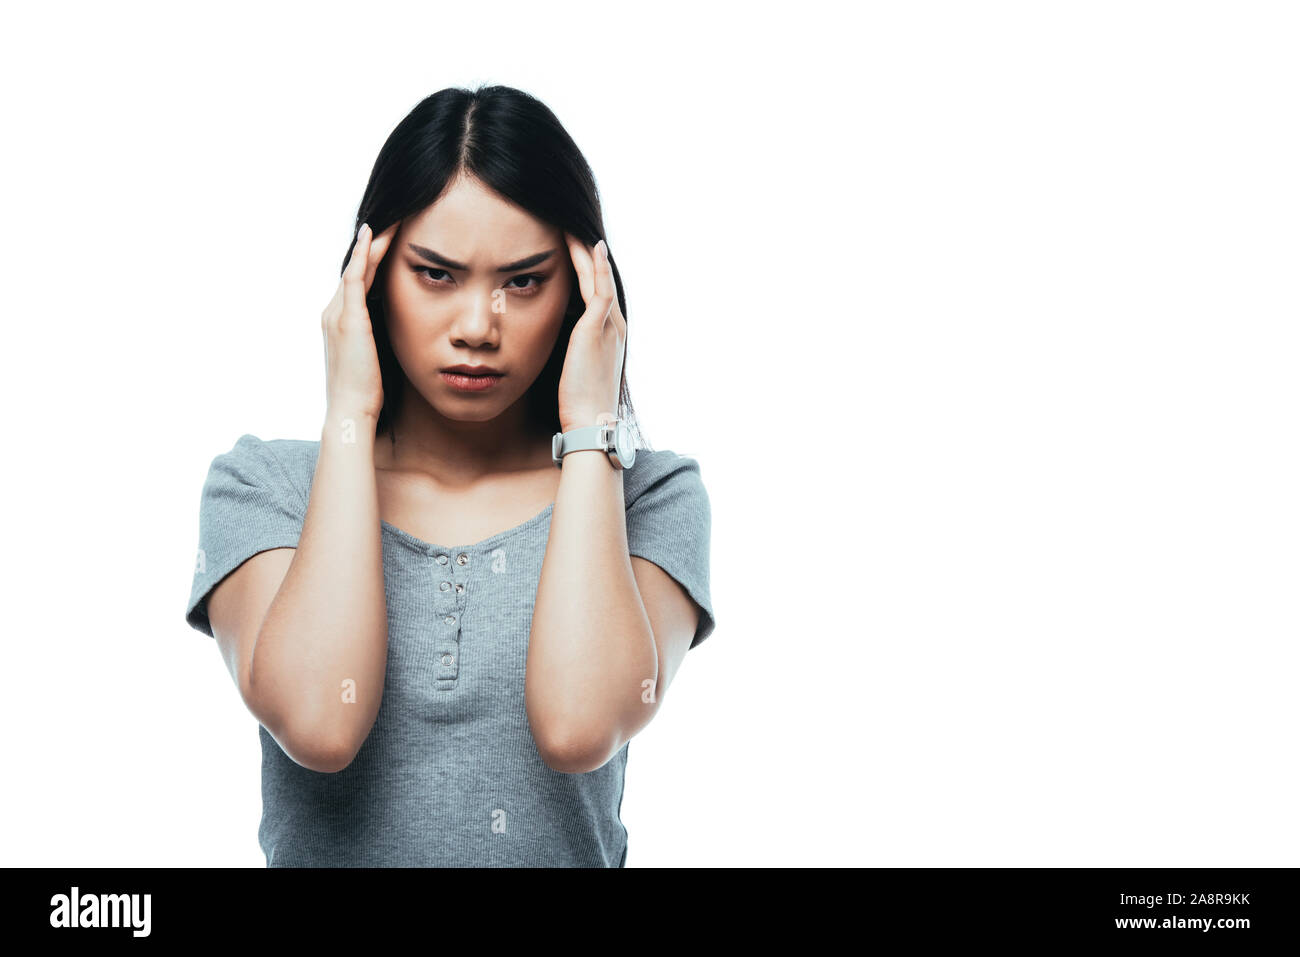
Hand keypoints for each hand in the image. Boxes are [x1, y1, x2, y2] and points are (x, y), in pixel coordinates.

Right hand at [321, 221, 397, 420]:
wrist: (352, 411)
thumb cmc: (368, 392)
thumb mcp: (377, 357)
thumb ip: (383, 337)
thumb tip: (405, 327)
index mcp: (340, 321)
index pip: (357, 280)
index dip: (372, 258)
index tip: (391, 238)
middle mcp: (333, 312)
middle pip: (354, 267)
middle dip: (372, 243)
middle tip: (393, 217)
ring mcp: (338, 314)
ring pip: (355, 266)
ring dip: (372, 241)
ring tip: (391, 218)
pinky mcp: (349, 319)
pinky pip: (355, 277)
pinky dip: (364, 254)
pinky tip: (374, 235)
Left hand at [557, 234, 625, 432]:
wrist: (591, 424)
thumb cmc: (578, 406)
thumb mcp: (573, 371)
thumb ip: (568, 351)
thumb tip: (547, 339)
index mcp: (610, 337)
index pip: (598, 293)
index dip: (587, 270)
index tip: (570, 251)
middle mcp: (615, 327)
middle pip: (602, 280)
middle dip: (587, 255)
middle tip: (569, 227)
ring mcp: (609, 326)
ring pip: (600, 278)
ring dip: (586, 252)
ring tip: (570, 227)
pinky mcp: (597, 329)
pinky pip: (600, 288)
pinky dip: (596, 265)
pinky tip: (587, 245)